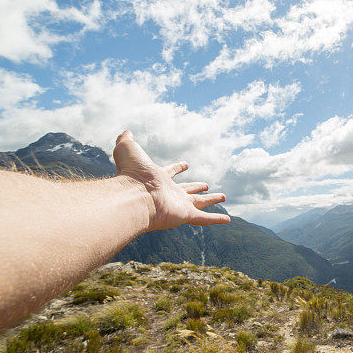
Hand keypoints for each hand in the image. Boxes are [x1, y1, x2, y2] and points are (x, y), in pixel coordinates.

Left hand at [112, 130, 230, 230]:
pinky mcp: (185, 215)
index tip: (186, 164)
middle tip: (206, 185)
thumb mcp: (128, 149)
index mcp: (159, 178)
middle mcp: (170, 192)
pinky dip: (216, 219)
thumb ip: (126, 140)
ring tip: (223, 197)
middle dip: (197, 187)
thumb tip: (126, 132)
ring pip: (200, 202)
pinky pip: (204, 218)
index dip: (177, 167)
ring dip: (211, 200)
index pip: (170, 171)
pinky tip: (227, 220)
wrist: (134, 196)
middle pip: (187, 189)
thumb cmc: (131, 173)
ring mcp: (178, 205)